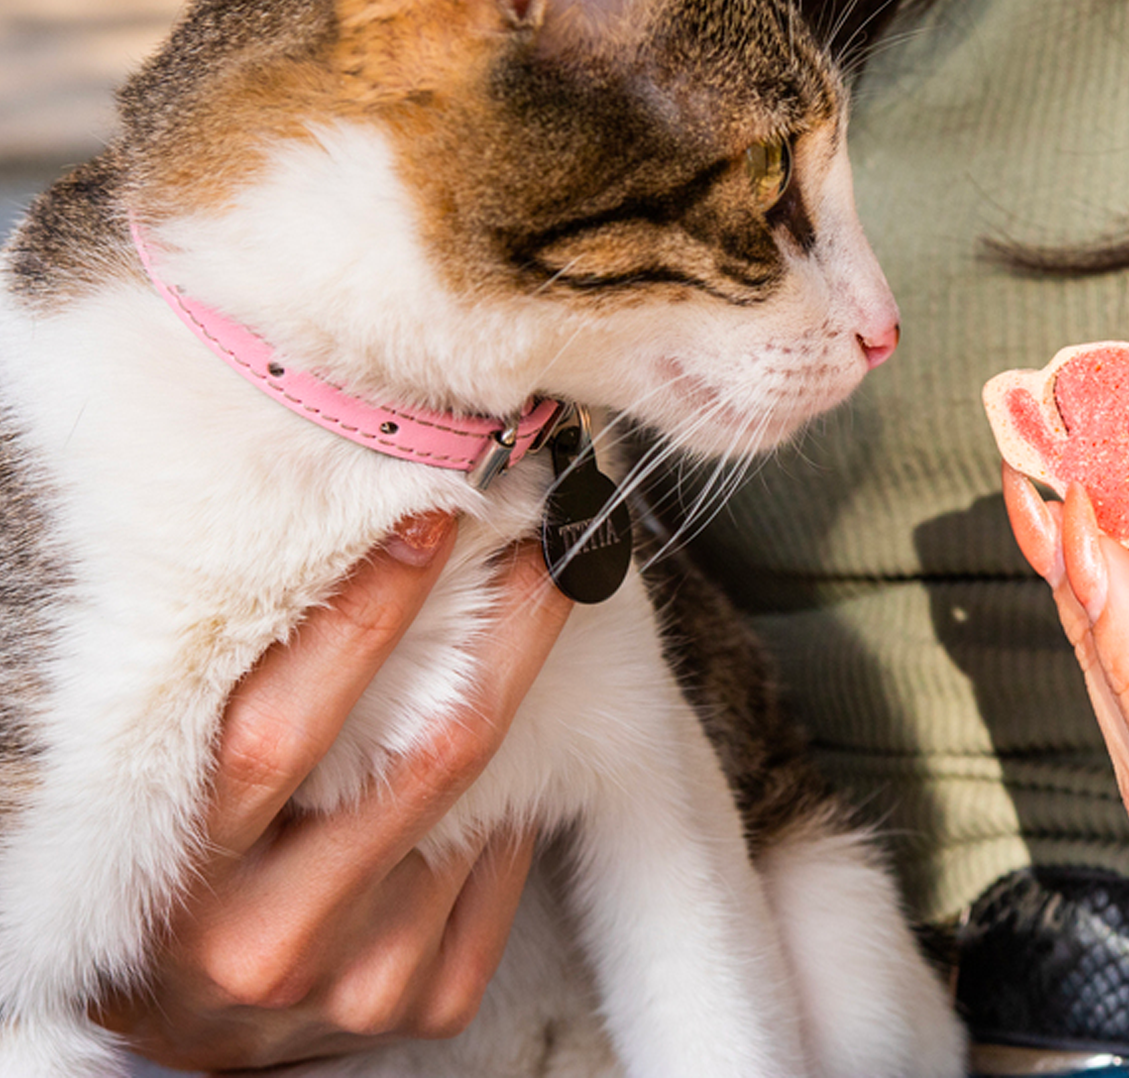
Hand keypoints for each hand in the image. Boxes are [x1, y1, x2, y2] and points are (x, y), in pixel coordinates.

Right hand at [96, 516, 571, 1071]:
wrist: (183, 1026)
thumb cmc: (176, 870)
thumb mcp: (166, 792)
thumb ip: (245, 704)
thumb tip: (381, 559)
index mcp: (184, 871)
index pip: (281, 725)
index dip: (365, 614)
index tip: (433, 512)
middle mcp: (272, 939)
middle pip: (433, 757)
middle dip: (508, 631)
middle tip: (551, 540)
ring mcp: (362, 983)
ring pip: (482, 805)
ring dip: (521, 707)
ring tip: (528, 620)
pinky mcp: (427, 1006)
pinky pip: (506, 868)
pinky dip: (515, 796)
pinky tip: (512, 750)